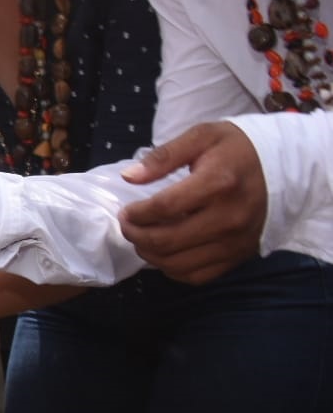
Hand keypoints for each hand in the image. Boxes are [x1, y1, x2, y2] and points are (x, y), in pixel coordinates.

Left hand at [118, 121, 264, 283]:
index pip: (164, 208)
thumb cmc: (238, 149)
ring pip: (177, 264)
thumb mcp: (201, 137)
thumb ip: (163, 156)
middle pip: (166, 241)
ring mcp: (235, 242)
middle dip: (135, 235)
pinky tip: (165, 252)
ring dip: (149, 255)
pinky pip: (196, 275)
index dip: (136, 213)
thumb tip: (129, 177)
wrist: (285, 167)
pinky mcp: (239, 256)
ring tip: (142, 237)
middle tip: (127, 225)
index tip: (126, 210)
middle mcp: (229, 218)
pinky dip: (172, 269)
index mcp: (218, 183)